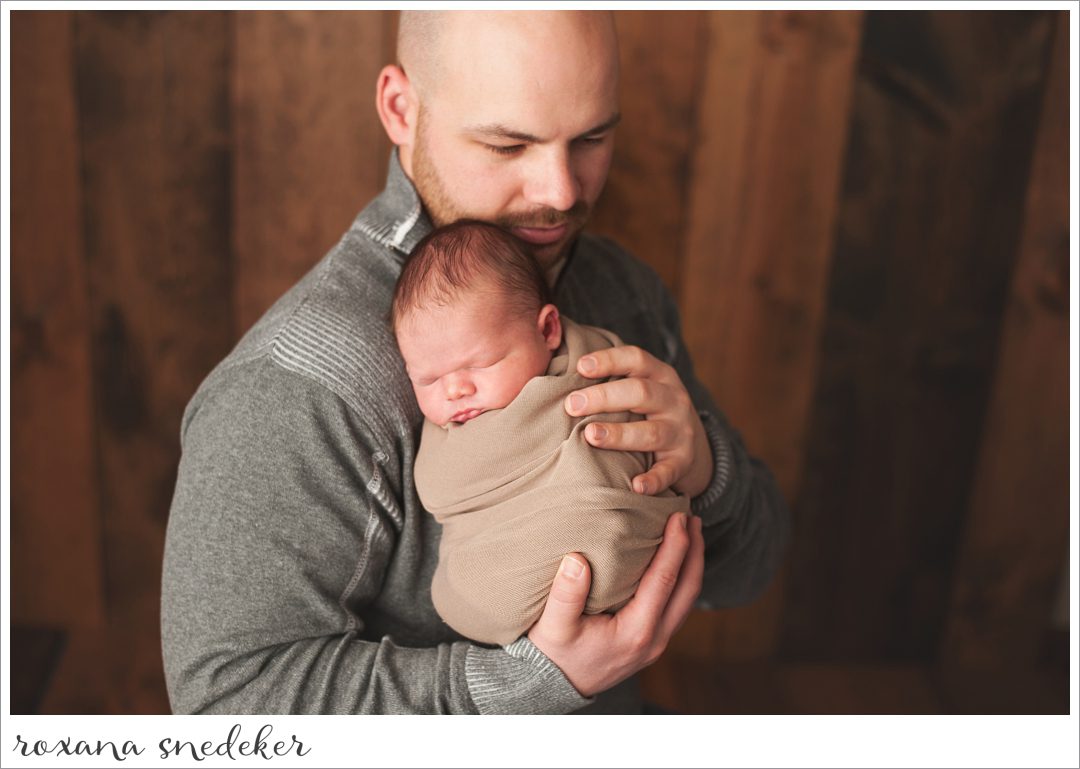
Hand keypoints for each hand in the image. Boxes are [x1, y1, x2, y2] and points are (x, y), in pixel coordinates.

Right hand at [526, 512, 703, 697]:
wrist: (553, 687)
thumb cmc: (553, 655)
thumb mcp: (552, 627)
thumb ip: (565, 594)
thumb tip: (577, 558)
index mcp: (636, 631)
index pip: (664, 580)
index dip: (675, 546)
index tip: (679, 517)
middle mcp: (654, 639)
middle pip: (688, 589)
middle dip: (694, 551)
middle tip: (693, 518)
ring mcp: (656, 643)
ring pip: (686, 599)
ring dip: (691, 565)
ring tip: (689, 534)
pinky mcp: (651, 642)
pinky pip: (676, 606)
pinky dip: (680, 579)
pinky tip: (673, 562)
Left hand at [566, 346, 712, 497]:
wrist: (693, 444)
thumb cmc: (648, 411)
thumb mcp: (640, 387)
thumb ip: (610, 379)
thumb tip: (558, 375)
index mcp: (660, 375)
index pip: (636, 359)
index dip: (609, 360)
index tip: (580, 366)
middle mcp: (673, 400)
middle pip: (641, 392)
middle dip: (604, 397)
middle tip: (572, 405)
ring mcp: (680, 431)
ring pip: (651, 432)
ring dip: (620, 434)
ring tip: (590, 436)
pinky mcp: (682, 461)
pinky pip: (669, 471)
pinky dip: (654, 479)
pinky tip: (635, 486)